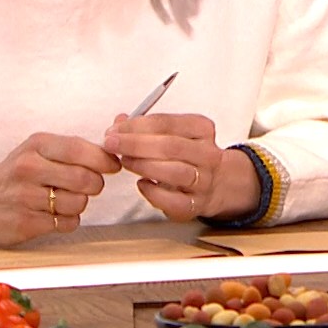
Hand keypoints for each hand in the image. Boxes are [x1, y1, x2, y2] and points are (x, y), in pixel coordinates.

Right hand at [0, 133, 118, 245]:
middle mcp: (30, 168)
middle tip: (89, 185)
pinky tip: (54, 214)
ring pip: (79, 203)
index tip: (112, 166)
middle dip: (95, 185)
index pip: (82, 150)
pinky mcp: (26, 223)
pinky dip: (68, 220)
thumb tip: (113, 152)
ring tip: (64, 199)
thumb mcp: (37, 150)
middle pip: (86, 179)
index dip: (105, 160)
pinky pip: (67, 223)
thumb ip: (73, 149)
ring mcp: (26, 197)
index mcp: (37, 145)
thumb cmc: (14, 174)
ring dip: (80, 204)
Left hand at [102, 113, 254, 222]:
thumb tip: (119, 123)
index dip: (136, 125)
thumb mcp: (172, 134)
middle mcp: (207, 154)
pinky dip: (153, 192)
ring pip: (175, 172)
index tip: (115, 129)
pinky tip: (142, 184)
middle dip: (135, 144)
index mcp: (202, 129)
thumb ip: (145, 127)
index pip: (167, 122)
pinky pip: (173, 200)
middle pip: (171, 146)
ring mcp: (204, 181)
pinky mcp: (195, 205)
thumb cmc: (186, 155)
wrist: (215, 183)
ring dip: (144, 166)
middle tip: (111, 144)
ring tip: (125, 161)